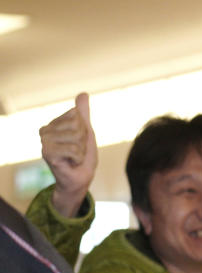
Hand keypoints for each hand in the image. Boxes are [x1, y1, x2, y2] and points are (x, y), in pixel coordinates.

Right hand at [39, 93, 97, 216]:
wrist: (79, 179)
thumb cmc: (82, 155)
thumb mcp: (85, 131)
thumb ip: (83, 114)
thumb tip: (83, 93)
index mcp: (52, 124)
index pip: (76, 115)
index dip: (84, 129)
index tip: (79, 141)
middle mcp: (44, 131)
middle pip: (77, 125)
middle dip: (83, 140)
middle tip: (77, 151)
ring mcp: (44, 142)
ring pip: (76, 137)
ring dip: (81, 150)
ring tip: (74, 157)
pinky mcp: (47, 154)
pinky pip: (74, 149)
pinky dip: (79, 158)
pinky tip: (71, 163)